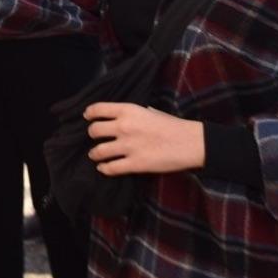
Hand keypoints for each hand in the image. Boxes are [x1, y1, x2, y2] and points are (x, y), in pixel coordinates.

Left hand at [84, 102, 204, 175]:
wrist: (190, 143)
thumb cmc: (172, 125)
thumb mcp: (150, 111)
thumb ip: (132, 114)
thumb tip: (118, 117)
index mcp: (128, 110)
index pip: (98, 109)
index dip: (89, 114)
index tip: (87, 117)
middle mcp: (124, 126)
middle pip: (94, 131)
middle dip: (92, 135)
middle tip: (96, 138)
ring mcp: (128, 146)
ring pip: (98, 151)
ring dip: (95, 154)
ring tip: (96, 155)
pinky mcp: (134, 164)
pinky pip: (110, 168)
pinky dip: (104, 168)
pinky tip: (104, 167)